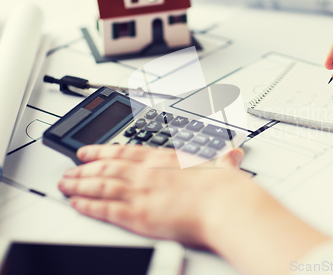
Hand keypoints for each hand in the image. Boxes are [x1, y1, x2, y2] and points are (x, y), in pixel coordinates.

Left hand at [58, 145, 246, 247]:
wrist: (224, 204)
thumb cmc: (223, 187)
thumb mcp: (224, 166)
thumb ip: (224, 160)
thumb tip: (234, 155)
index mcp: (164, 159)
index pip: (125, 152)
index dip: (102, 151)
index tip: (88, 151)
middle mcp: (147, 173)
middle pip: (107, 168)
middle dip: (84, 169)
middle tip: (69, 170)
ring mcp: (141, 192)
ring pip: (100, 185)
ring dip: (79, 185)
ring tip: (65, 185)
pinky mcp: (138, 215)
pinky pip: (106, 209)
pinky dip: (88, 206)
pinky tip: (77, 204)